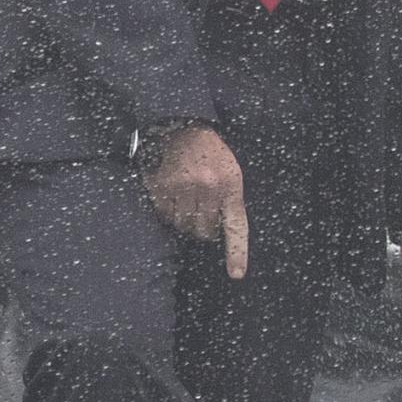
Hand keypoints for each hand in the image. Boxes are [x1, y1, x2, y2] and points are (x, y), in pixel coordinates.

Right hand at [142, 126, 249, 279]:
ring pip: (182, 225)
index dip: (237, 252)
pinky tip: (171, 192)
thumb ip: (228, 200)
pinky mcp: (164, 185)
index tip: (236, 274)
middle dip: (202, 226)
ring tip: (186, 197)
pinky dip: (167, 209)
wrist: (185, 126)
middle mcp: (209, 186)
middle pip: (204, 231)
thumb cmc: (211, 153)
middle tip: (200, 209)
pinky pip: (164, 213)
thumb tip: (218, 234)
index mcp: (231, 184)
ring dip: (183, 219)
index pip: (236, 226)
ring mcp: (185, 186)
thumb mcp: (230, 171)